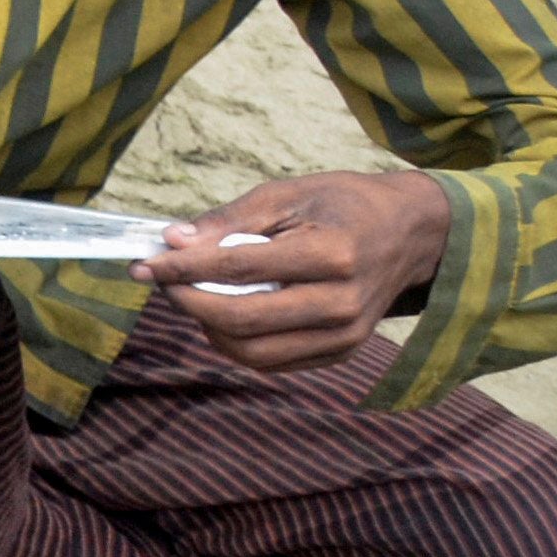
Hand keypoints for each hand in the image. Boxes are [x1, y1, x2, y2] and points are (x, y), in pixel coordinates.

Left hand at [133, 169, 453, 369]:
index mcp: (331, 254)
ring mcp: (345, 335)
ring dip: (207, 328)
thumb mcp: (288, 194)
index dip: (182, 268)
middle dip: (187, 301)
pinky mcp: (343, 352)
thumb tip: (173, 241)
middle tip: (162, 280)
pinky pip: (275, 362)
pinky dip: (237, 343)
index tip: (143, 263)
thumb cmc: (345, 204)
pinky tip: (222, 314)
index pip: (237, 269)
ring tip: (190, 296)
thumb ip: (229, 221)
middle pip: (241, 320)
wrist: (413, 234)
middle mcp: (341, 303)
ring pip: (253, 352)